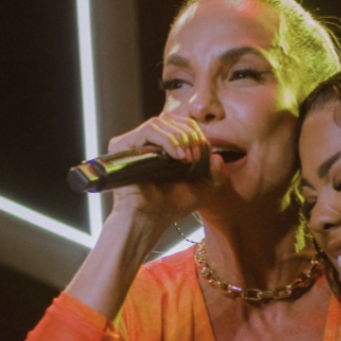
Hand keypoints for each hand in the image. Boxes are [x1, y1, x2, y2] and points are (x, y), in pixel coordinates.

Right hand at [105, 114, 227, 220]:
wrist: (149, 220)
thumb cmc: (171, 206)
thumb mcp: (202, 189)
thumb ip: (216, 174)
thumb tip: (218, 156)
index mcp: (163, 145)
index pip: (181, 124)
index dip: (196, 134)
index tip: (202, 154)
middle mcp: (146, 140)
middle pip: (172, 119)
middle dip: (190, 135)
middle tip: (195, 157)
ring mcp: (132, 142)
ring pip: (160, 122)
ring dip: (179, 137)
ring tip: (186, 158)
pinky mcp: (121, 145)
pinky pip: (148, 130)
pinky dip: (167, 140)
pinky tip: (177, 156)